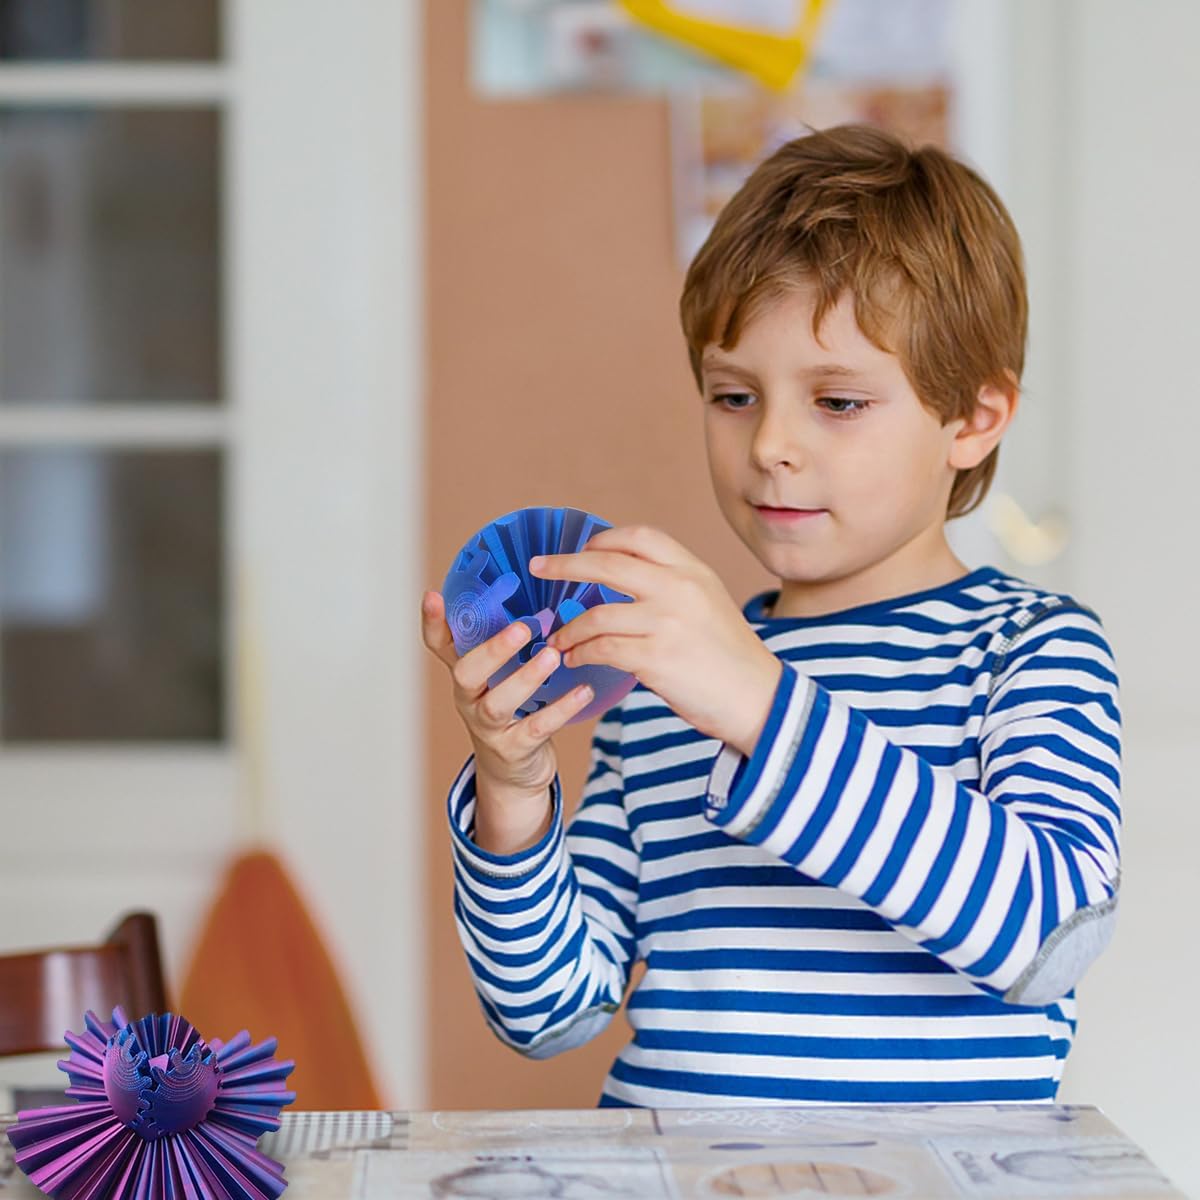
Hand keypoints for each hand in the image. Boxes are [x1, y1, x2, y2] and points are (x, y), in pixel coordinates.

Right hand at [421, 589, 594, 852]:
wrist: (514, 773)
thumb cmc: (512, 709)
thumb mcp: (499, 675)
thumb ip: (510, 640)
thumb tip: (542, 588)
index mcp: (466, 673)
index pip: (439, 645)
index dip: (433, 623)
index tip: (432, 595)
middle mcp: (469, 698)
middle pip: (466, 674)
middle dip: (492, 650)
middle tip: (521, 628)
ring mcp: (488, 727)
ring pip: (498, 704)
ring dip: (526, 678)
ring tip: (552, 656)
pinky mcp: (513, 750)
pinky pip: (535, 729)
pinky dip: (560, 709)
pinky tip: (582, 691)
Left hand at [531, 525, 782, 754]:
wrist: (757, 698)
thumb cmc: (729, 656)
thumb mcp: (709, 602)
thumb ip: (672, 586)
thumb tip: (621, 578)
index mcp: (692, 571)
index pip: (640, 536)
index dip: (604, 539)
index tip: (581, 548)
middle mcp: (678, 588)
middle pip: (608, 563)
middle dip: (566, 564)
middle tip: (539, 567)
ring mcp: (666, 622)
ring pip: (596, 614)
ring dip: (570, 627)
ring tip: (558, 639)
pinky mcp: (655, 658)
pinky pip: (601, 649)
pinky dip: (581, 654)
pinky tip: (574, 659)